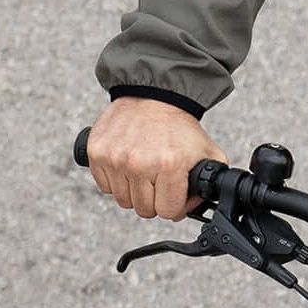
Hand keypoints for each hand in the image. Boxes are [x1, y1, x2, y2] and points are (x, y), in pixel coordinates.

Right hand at [85, 97, 224, 221]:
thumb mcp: (207, 152)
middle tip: (159, 179)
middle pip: (145, 210)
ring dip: (134, 190)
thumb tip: (202, 205)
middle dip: (155, 199)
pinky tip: (127, 164)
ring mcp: (115, 158)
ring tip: (143, 169)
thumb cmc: (178, 125)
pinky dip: (116, 180)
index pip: (168, 212)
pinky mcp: (96, 153)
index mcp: (169, 164)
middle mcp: (139, 163)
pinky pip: (105, 186)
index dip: (175, 205)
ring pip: (123, 200)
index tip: (175, 193)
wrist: (152, 95)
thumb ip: (210, 182)